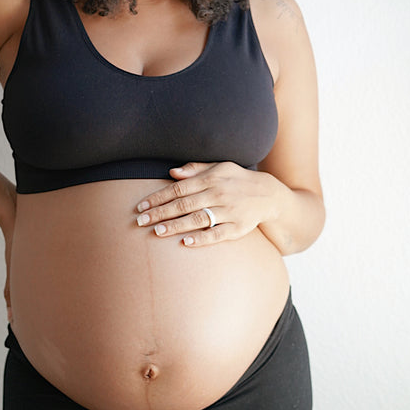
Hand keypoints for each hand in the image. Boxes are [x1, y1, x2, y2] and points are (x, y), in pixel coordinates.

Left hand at [135, 161, 281, 245]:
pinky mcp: (238, 228)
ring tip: (157, 232)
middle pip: (184, 204)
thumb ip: (195, 170)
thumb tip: (172, 173)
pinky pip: (217, 234)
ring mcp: (228, 212)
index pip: (179, 188)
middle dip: (160, 213)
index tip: (141, 207)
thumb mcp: (218, 167)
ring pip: (197, 220)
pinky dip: (202, 239)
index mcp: (210, 179)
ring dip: (176, 226)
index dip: (158, 197)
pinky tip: (186, 243)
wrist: (268, 194)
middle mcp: (217, 194)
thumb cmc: (236, 179)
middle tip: (141, 222)